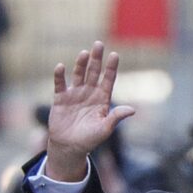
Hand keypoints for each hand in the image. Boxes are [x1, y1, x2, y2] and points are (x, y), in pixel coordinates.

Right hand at [46, 41, 134, 180]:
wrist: (69, 147)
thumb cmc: (90, 139)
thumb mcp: (105, 129)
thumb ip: (116, 117)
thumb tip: (132, 110)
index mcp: (102, 99)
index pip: (108, 80)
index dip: (111, 68)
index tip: (115, 55)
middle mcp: (89, 93)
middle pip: (94, 72)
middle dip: (96, 59)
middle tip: (99, 44)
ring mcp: (75, 94)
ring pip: (78, 75)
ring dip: (81, 64)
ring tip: (84, 54)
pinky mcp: (61, 98)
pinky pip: (60, 84)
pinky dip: (60, 76)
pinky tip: (61, 67)